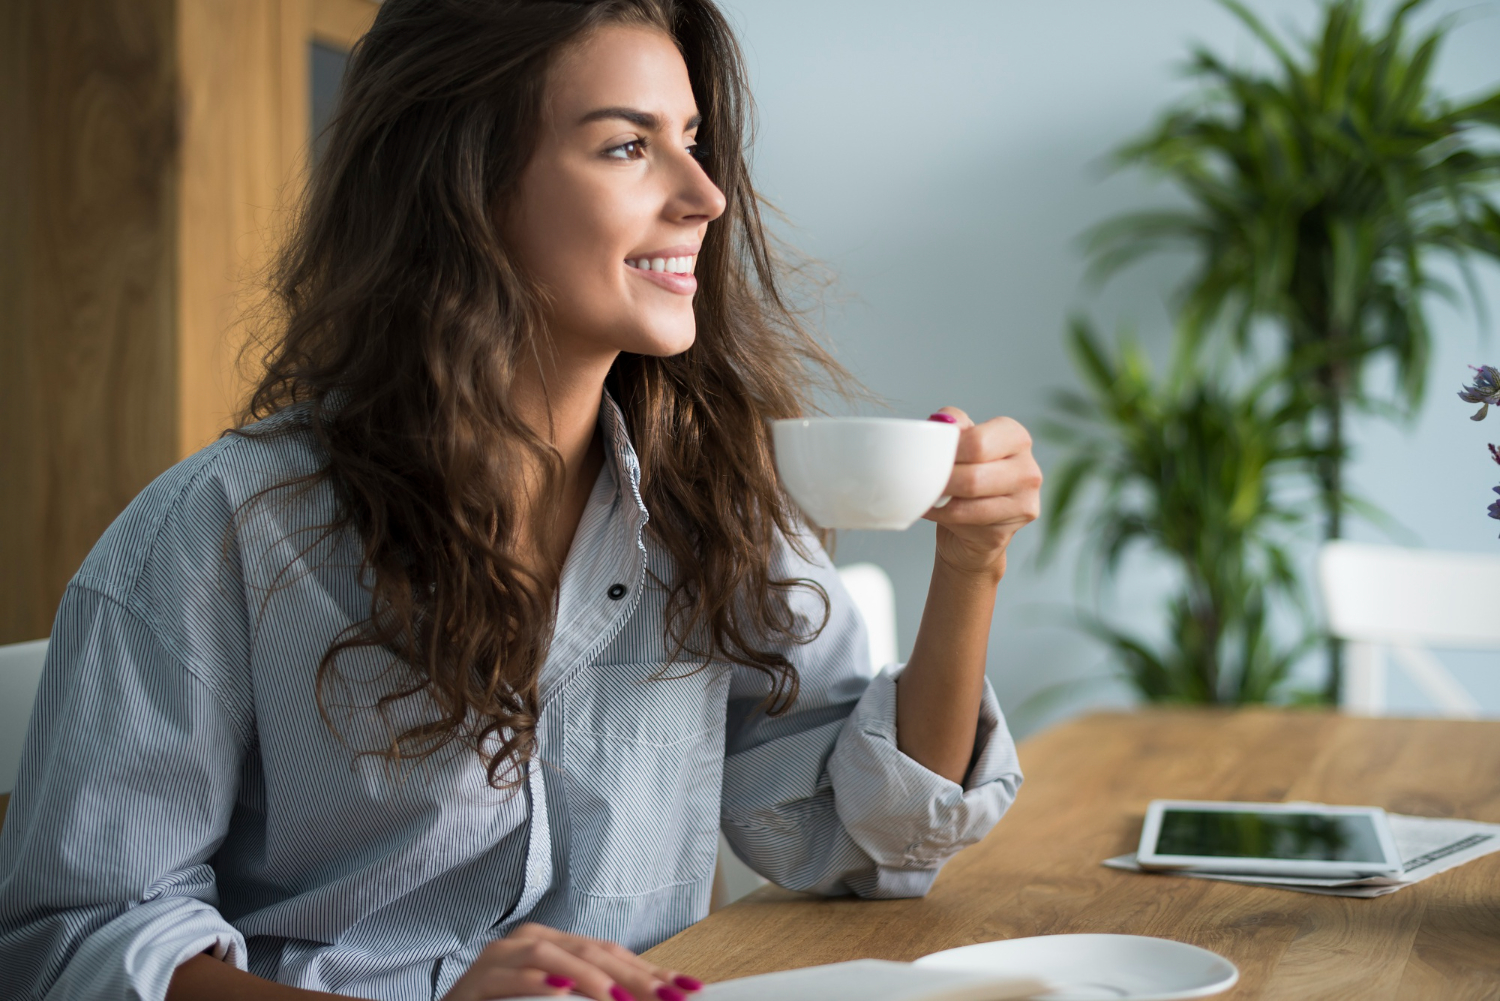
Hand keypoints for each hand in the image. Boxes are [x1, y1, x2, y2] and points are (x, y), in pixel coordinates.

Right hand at [441, 923, 703, 1000]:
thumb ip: (589, 998)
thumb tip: (637, 1000)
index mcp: (554, 945)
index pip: (610, 954)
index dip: (649, 971)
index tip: (686, 988)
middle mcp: (530, 941)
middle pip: (591, 952)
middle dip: (634, 976)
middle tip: (670, 996)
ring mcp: (502, 955)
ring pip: (554, 955)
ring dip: (592, 979)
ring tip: (624, 999)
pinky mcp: (477, 979)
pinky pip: (512, 976)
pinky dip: (538, 982)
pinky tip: (562, 990)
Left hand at [924, 408, 1041, 580]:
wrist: (974, 518)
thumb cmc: (967, 470)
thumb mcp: (960, 439)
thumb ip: (952, 423)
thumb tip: (940, 422)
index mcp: (1016, 437)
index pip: (977, 442)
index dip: (946, 451)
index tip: (929, 456)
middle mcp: (1028, 469)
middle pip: (973, 477)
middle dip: (940, 479)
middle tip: (920, 479)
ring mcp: (1022, 503)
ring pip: (967, 503)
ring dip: (937, 499)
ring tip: (923, 493)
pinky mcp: (1007, 531)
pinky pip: (964, 522)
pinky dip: (941, 515)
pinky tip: (933, 508)